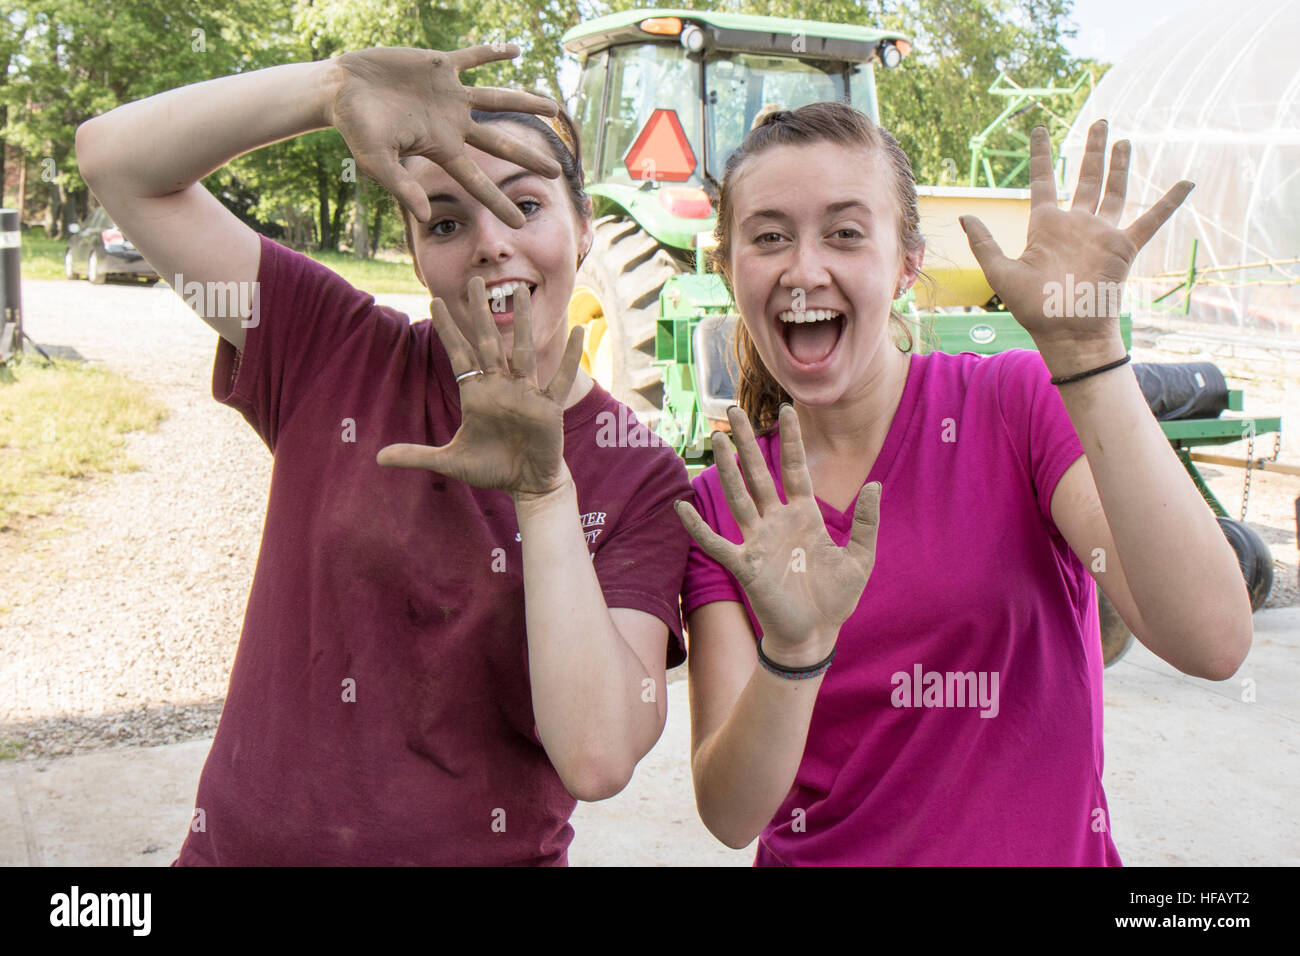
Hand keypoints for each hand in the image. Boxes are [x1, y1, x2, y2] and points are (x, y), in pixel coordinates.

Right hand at [327, 45, 561, 227]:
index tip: (521, 221)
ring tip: (553, 108)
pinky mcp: (440, 65)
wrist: (341, 88)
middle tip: (555, 169)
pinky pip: (473, 57)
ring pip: (497, 100)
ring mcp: (449, 95)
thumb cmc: (356, 128)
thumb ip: (402, 187)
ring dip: (524, 102)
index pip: (477, 182)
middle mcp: (452, 124)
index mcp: (440, 149)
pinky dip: (493, 52)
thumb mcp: (376, 162)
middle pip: (499, 143)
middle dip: (527, 156)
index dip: (499, 202)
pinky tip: (515, 50)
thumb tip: (424, 217)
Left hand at [376, 278, 583, 498]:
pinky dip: (569, 357)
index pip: (459, 355)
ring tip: (523, 291)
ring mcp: (525, 394)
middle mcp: (500, 387)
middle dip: (481, 312)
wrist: (526, 484)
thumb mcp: (450, 461)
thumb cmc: (491, 469)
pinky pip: (559, 378)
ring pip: (523, 350)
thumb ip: (416, 455)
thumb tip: (378, 458)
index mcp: (477, 394)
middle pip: (489, 341)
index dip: (447, 330)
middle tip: (475, 281)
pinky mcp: (548, 407)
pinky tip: (577, 331)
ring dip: (523, 321)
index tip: (434, 302)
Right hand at [675, 406, 880, 662]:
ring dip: (727, 469)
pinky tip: (680, 508)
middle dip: (747, 442)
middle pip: (758, 474)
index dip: (791, 441)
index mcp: (804, 516)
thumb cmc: (836, 599)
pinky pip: (715, 542)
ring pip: (738, 497)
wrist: (815, 634)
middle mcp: (777, 522)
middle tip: (734, 410)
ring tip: (718, 439)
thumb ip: (866, 522)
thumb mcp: (860, 558)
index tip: (788, 410)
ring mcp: (758, 541)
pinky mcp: (744, 565)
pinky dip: (697, 527)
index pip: (794, 469)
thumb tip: (875, 485)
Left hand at [960, 120, 1192, 372]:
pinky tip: (1188, 181)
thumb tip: (964, 215)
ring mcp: (1101, 233)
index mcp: (1045, 226)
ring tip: (1123, 139)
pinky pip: (1151, 219)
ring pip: (1113, 189)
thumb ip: (984, 243)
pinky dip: (1170, 201)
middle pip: (1085, 177)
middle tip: (1100, 121)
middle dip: (1092, 149)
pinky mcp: (1123, 246)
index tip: (1040, 129)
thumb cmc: (1033, 308)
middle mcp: (1075, 224)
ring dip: (1119, 165)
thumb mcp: (1001, 273)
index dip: (1042, 155)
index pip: (1044, 180)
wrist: (1067, 332)